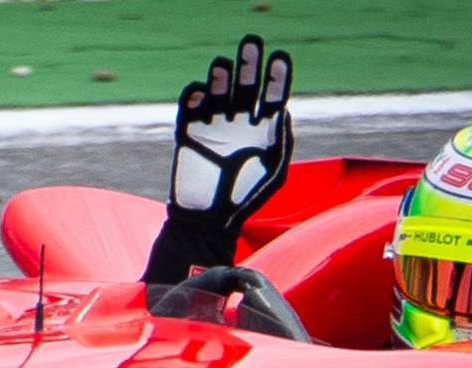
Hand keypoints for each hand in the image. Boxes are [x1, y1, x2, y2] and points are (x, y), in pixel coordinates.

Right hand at [168, 35, 293, 231]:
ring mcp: (213, 125)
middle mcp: (239, 122)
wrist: (206, 220)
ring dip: (220, 74)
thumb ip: (282, 140)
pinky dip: (194, 95)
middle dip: (249, 62)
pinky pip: (190, 106)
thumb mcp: (273, 171)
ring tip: (223, 65)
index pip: (273, 94)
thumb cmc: (244, 198)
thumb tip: (283, 110)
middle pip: (245, 83)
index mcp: (263, 129)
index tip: (278, 58)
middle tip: (251, 43)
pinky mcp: (189, 132)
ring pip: (217, 89)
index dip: (276, 74)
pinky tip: (201, 91)